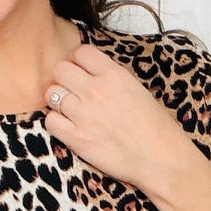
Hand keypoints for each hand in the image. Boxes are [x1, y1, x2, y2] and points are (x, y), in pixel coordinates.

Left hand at [42, 43, 195, 198]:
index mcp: (114, 75)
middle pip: (60, 69)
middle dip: (63, 79)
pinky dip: (56, 123)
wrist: (161, 159)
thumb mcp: (137, 89)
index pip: (81, 52)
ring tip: (71, 111)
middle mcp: (96, 90)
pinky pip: (50, 121)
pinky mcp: (76, 138)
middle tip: (72, 92)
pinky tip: (69, 128)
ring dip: (58, 101)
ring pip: (52, 94)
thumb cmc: (155, 127)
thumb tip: (92, 73)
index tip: (81, 72)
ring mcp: (84, 114)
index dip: (77, 62)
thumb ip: (112, 78)